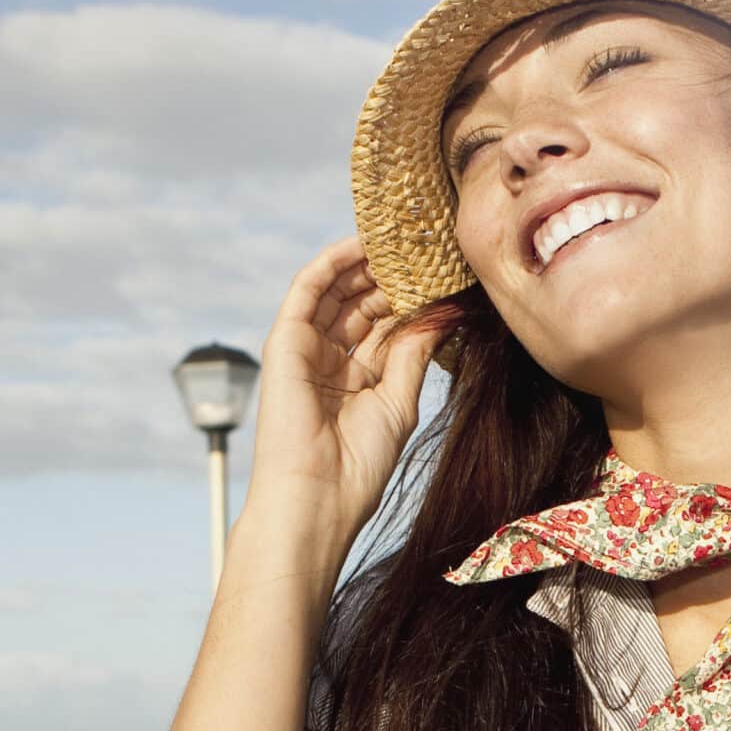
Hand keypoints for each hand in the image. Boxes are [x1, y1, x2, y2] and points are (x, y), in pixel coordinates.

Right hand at [244, 234, 450, 545]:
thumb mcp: (400, 400)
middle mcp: (333, 361)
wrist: (316, 497)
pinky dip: (332, 264)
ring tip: (398, 233)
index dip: (413, 295)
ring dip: (364, 261)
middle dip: (391, 271)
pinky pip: (308, 290)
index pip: (387, 324)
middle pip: (362, 302)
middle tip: (423, 241)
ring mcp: (307, 350)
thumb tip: (442, 311)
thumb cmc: (359, 464)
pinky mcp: (285, 343)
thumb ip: (414, 352)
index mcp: (360, 380)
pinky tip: (360, 243)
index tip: (444, 269)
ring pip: (337, 291)